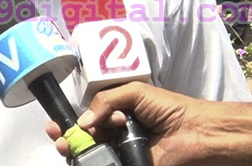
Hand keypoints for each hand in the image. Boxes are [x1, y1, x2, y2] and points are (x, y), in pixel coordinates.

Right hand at [45, 82, 206, 165]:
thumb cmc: (169, 108)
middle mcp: (117, 136)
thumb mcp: (135, 92)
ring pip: (94, 157)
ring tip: (68, 148)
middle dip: (68, 139)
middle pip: (85, 140)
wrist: (196, 133)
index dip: (71, 123)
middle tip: (60, 139)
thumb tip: (83, 122)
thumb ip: (106, 101)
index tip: (55, 125)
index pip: (88, 120)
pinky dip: (96, 164)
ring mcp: (123, 155)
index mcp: (117, 115)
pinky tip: (85, 159)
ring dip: (78, 152)